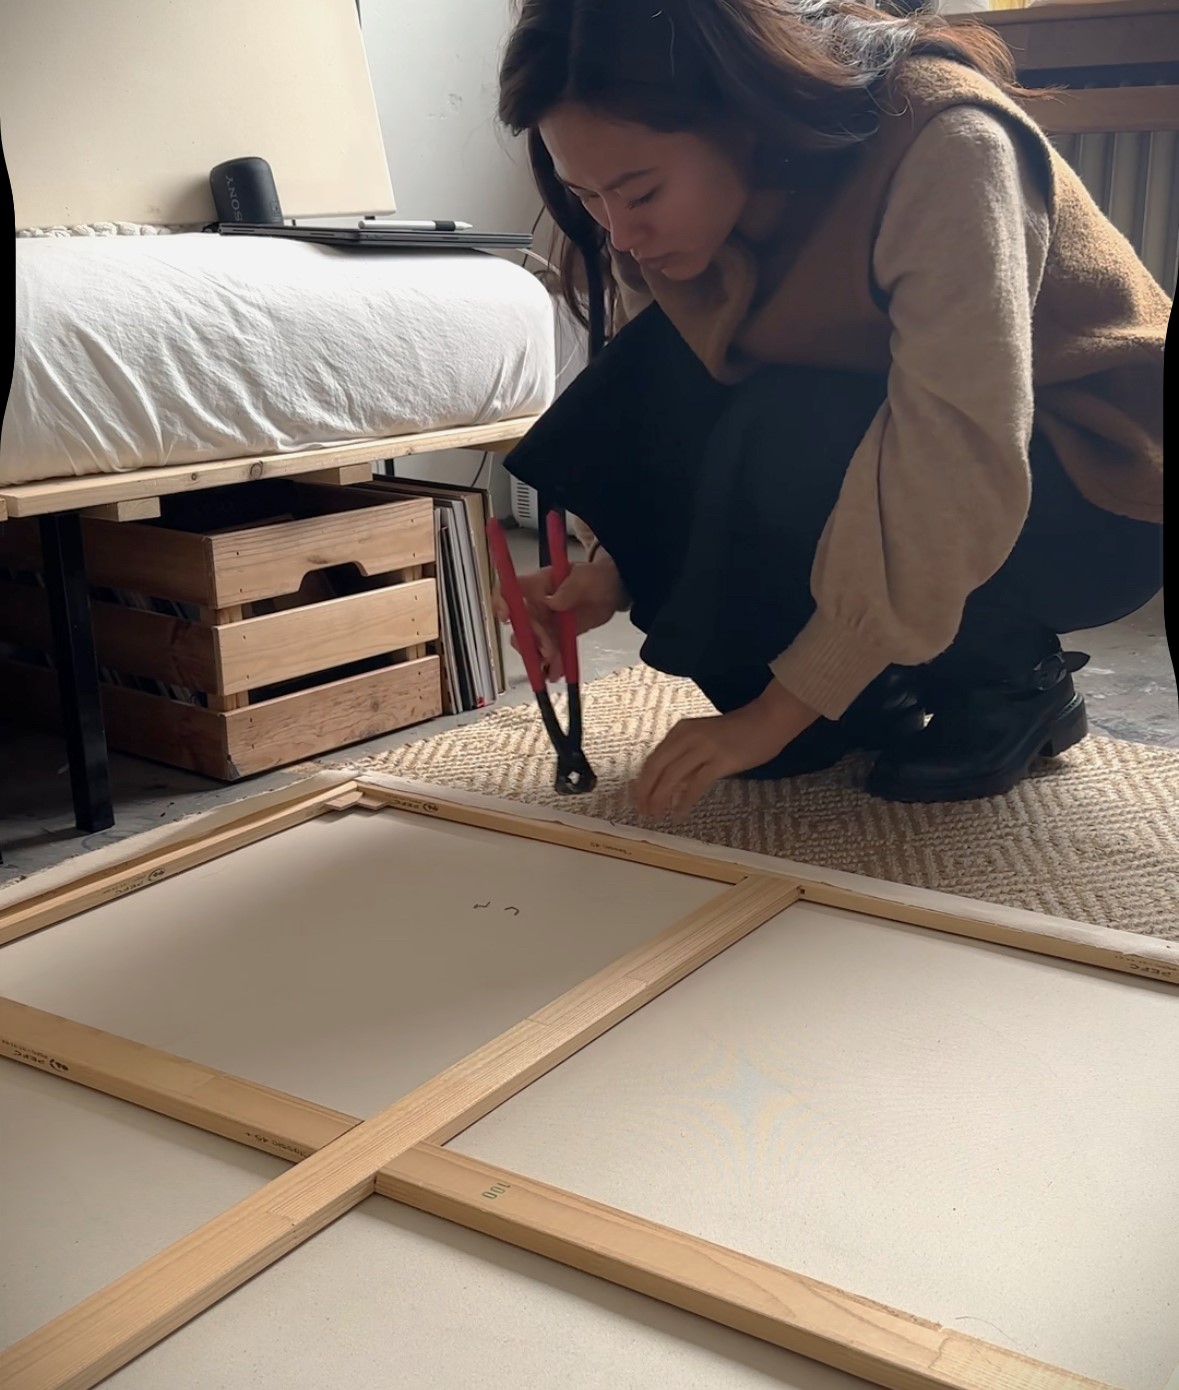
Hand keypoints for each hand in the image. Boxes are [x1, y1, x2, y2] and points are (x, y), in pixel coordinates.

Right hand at [494, 556, 625, 682]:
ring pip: (530, 643)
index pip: (509, 590)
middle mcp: (536, 605)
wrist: (611, 593)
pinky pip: (547, 654)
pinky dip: (551, 665)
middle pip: (520, 625)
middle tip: (550, 652)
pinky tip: (557, 672)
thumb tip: (552, 602)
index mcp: (538, 585)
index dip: (501, 602)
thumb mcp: (586, 578)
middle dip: (532, 642)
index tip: (506, 618)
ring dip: (539, 657)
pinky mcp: (555, 637)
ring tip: (556, 665)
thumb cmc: (596, 578)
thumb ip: (570, 589)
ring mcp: (544, 623)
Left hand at [633, 680, 818, 820]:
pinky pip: (696, 785)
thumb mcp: (704, 739)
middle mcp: (686, 737)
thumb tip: (671, 786)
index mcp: (680, 731)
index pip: (652, 760)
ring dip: (660, 799)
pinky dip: (684, 801)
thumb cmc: (739, 731)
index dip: (641, 782)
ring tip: (657, 815)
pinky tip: (679, 813)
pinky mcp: (720, 760)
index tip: (637, 800)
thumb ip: (686, 759)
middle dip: (645, 792)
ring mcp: (703, 747)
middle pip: (655, 768)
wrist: (768, 720)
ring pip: (671, 777)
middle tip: (643, 812)